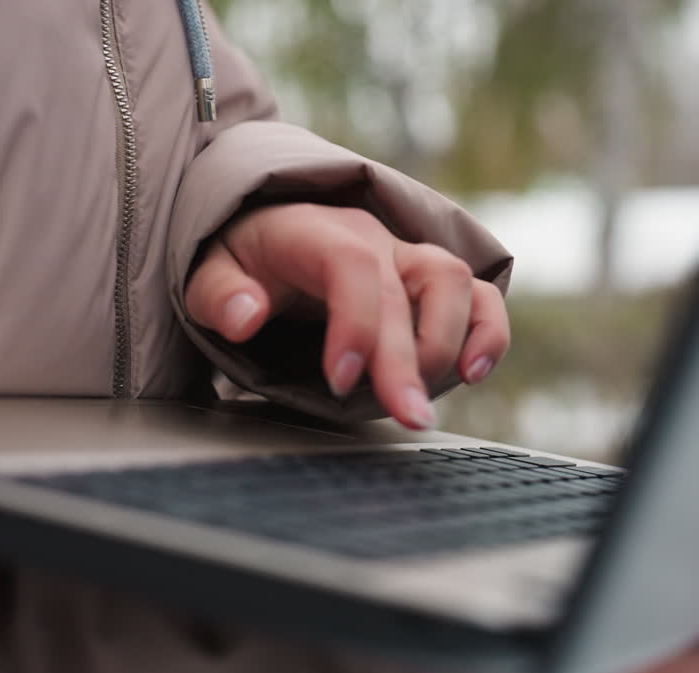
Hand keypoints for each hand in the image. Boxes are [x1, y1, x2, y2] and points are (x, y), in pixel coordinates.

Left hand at [185, 203, 510, 429]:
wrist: (272, 232)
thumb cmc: (244, 259)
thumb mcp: (210, 272)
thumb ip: (220, 294)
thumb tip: (246, 317)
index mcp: (316, 231)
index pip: (353, 266)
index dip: (356, 322)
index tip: (341, 380)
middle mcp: (372, 237)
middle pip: (409, 289)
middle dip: (408, 359)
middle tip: (405, 416)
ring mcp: (406, 257)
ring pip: (454, 280)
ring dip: (451, 342)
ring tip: (429, 398)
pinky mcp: (430, 282)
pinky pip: (479, 295)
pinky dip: (488, 332)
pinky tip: (474, 373)